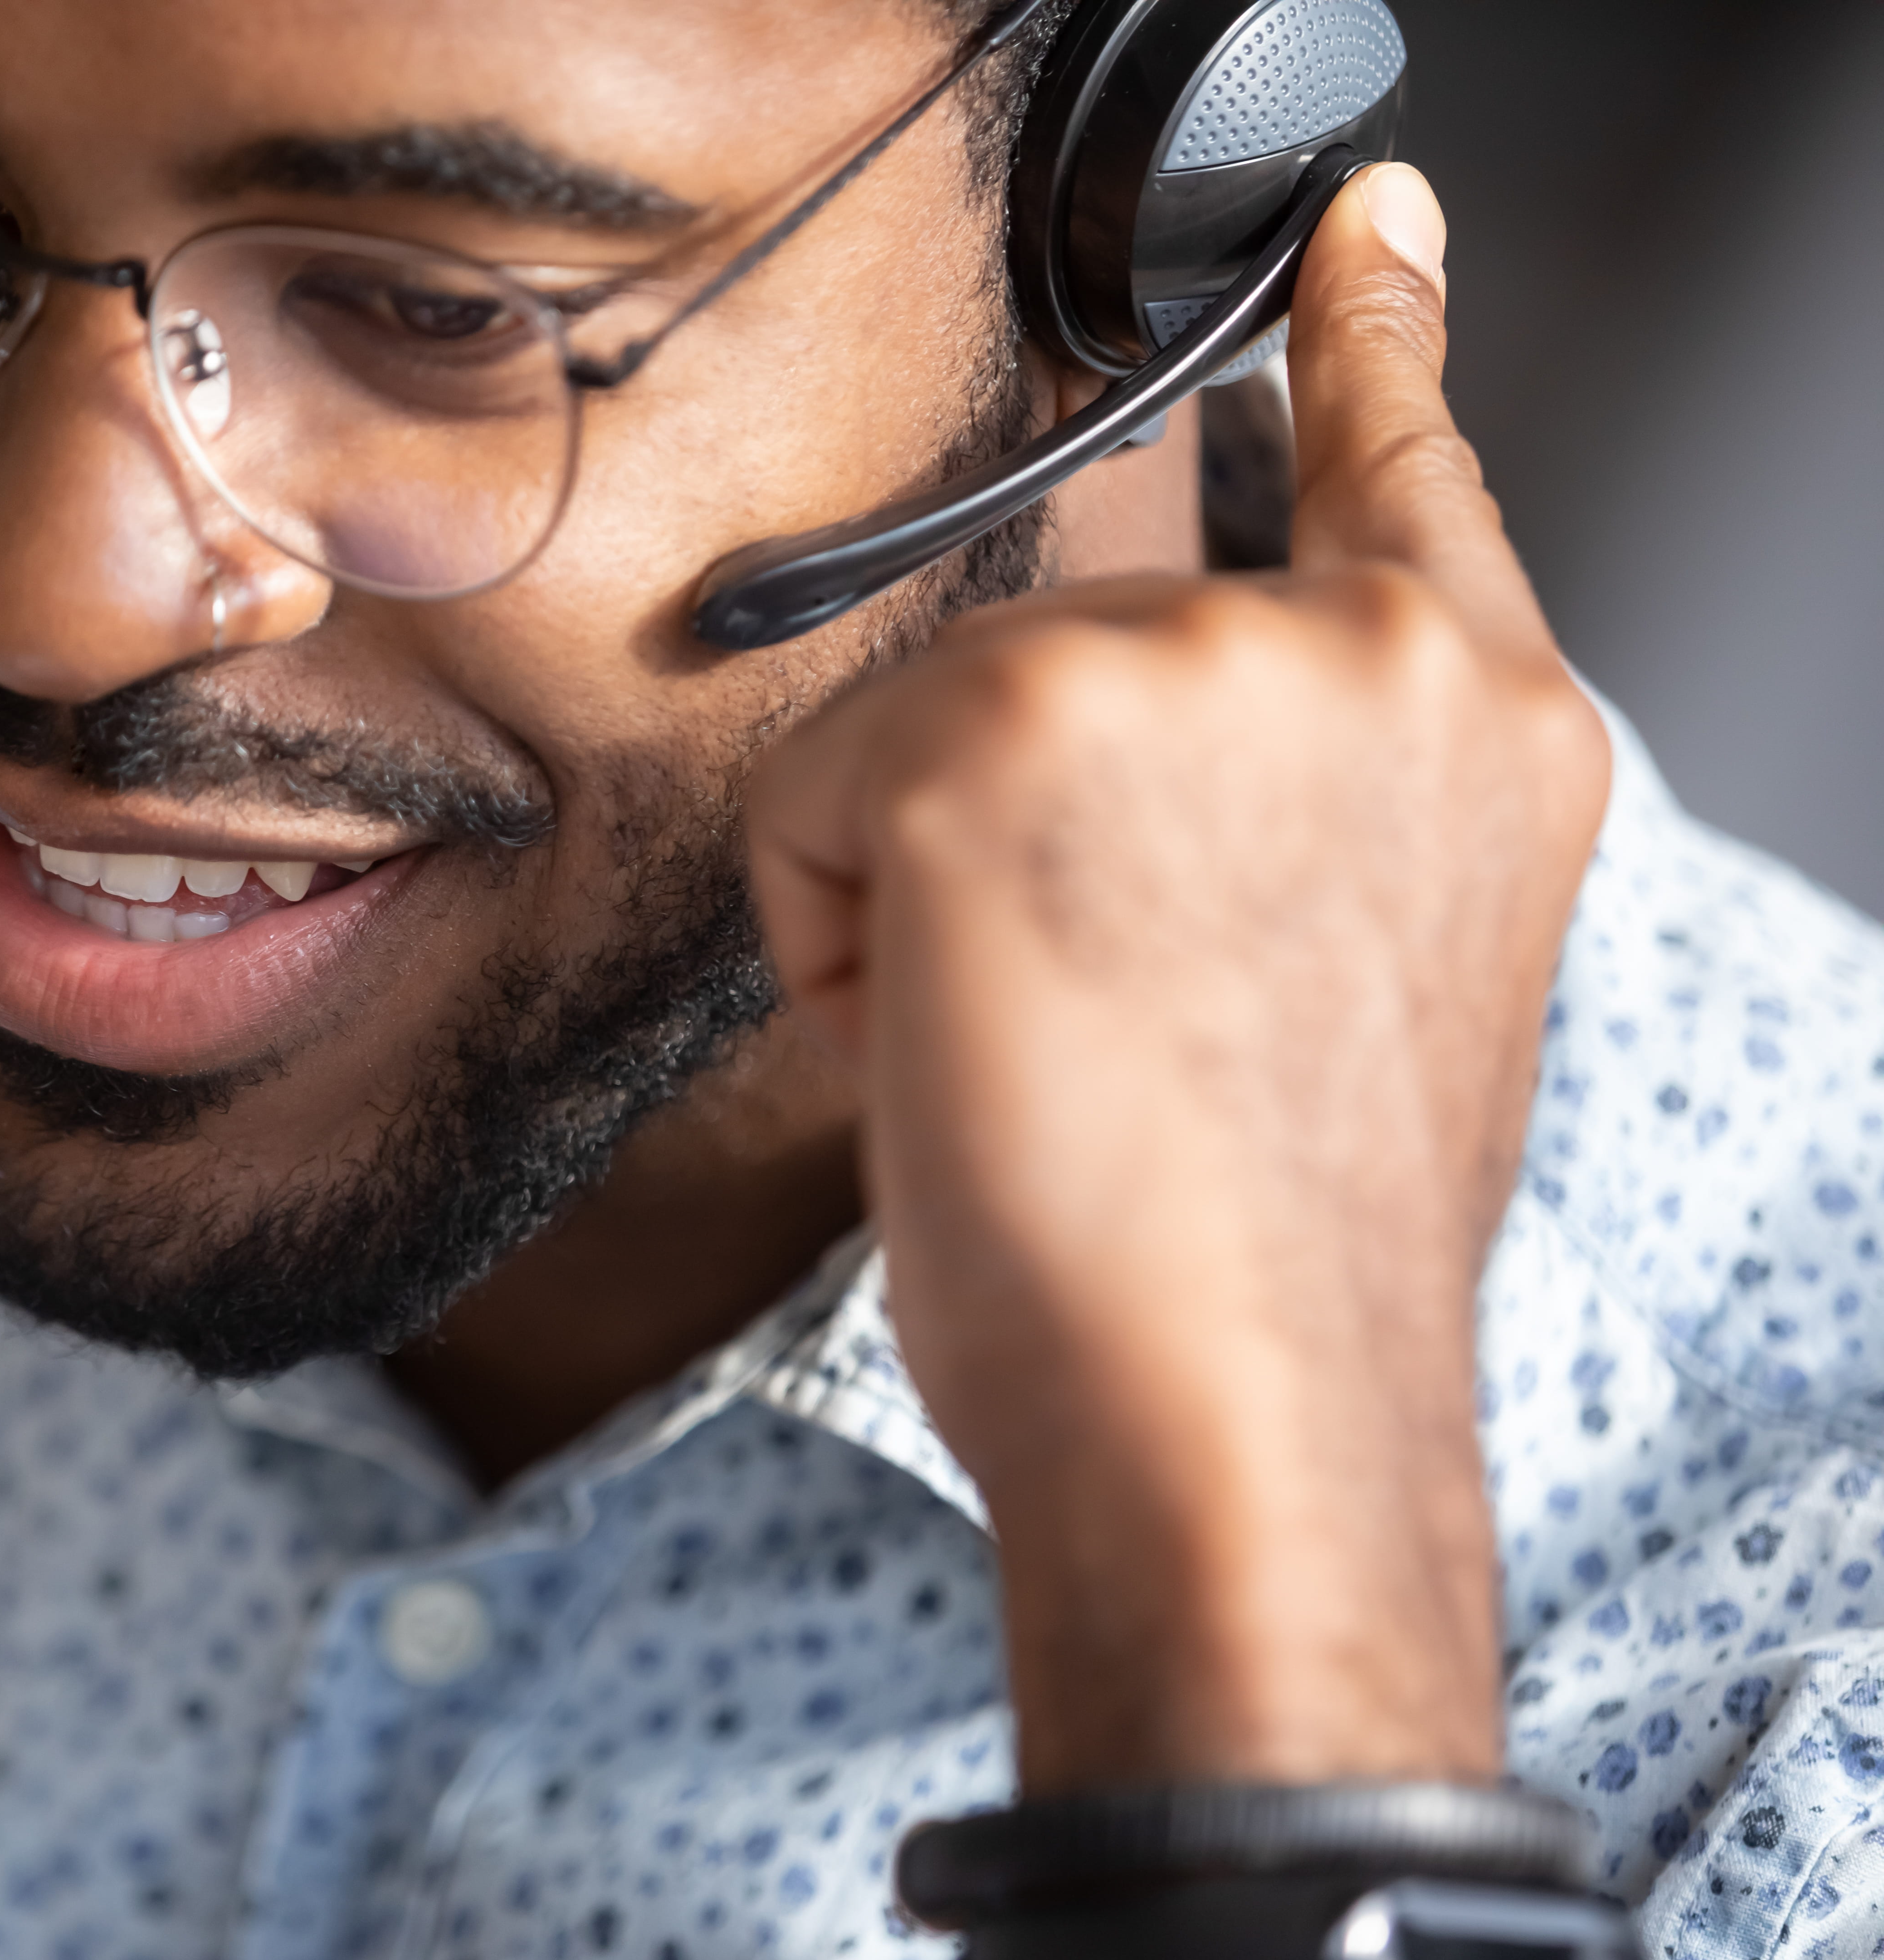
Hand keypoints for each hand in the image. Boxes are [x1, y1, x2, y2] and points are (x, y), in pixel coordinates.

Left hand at [746, 164, 1608, 1793]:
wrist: (1234, 1409)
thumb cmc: (1262, 1245)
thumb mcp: (1331, 974)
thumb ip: (1278, 807)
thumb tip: (1107, 762)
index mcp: (1474, 718)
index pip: (1411, 463)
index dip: (1372, 336)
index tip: (1361, 226)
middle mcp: (1353, 654)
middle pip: (1058, 642)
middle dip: (1011, 827)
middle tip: (1102, 1018)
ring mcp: (1181, 667)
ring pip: (918, 725)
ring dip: (918, 894)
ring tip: (1039, 1049)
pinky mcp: (996, 729)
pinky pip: (809, 803)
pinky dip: (829, 941)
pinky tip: (953, 1044)